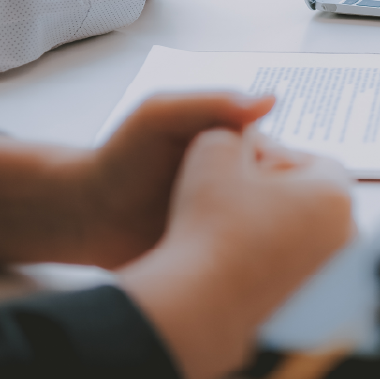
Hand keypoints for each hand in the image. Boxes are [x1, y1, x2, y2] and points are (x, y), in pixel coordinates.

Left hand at [0, 93, 275, 268]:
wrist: (86, 219)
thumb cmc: (120, 158)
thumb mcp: (160, 117)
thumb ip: (210, 103)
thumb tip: (272, 100)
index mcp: (241, 150)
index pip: (292, 163)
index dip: (292, 179)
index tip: (280, 195)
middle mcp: (248, 188)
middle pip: (292, 204)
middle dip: (291, 219)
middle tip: (272, 235)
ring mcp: (238, 226)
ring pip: (279, 238)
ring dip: (278, 248)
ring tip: (259, 258)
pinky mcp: (225, 258)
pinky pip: (254, 265)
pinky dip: (257, 270)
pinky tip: (250, 277)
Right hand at [119, 128, 353, 378]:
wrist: (200, 303)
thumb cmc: (209, 227)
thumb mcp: (212, 151)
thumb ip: (233, 130)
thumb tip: (244, 135)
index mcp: (335, 194)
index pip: (313, 161)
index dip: (273, 160)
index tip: (243, 172)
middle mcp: (347, 235)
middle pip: (315, 197)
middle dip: (280, 192)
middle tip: (238, 197)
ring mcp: (334, 273)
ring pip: (307, 232)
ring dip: (277, 224)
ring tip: (235, 227)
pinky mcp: (316, 301)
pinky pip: (298, 265)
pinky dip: (275, 258)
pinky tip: (240, 258)